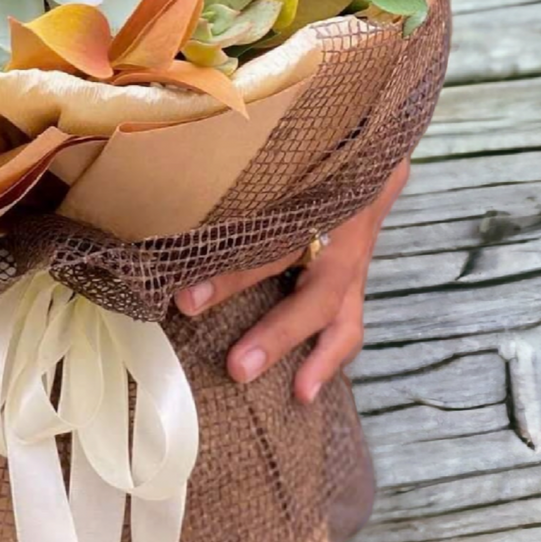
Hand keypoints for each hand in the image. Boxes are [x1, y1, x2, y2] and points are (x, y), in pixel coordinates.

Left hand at [173, 158, 409, 403]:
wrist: (368, 148)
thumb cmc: (310, 156)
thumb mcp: (283, 162)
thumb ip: (244, 181)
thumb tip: (172, 203)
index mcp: (318, 205)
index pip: (273, 245)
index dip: (232, 276)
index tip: (187, 300)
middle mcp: (341, 239)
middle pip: (315, 293)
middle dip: (278, 333)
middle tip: (237, 368)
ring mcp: (353, 264)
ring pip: (344, 316)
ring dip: (320, 358)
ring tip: (300, 394)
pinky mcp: (354, 281)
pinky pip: (348, 322)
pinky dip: (330, 354)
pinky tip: (306, 387)